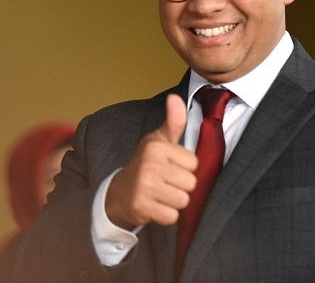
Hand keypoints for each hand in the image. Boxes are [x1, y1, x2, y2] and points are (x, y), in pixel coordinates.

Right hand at [105, 94, 197, 228]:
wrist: (120, 193)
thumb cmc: (147, 164)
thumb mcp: (159, 141)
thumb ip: (173, 121)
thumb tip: (175, 97)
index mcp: (156, 147)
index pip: (194, 164)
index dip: (185, 168)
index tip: (170, 167)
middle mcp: (149, 165)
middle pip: (191, 183)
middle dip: (181, 186)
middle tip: (166, 183)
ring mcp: (145, 186)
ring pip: (183, 201)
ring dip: (175, 202)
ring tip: (161, 194)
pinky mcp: (142, 207)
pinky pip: (172, 216)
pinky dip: (166, 215)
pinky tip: (156, 206)